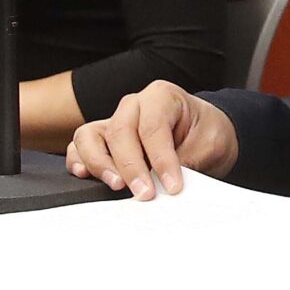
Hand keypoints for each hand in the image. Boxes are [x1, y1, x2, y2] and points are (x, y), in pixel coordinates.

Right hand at [68, 80, 237, 198]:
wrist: (205, 135)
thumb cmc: (206, 134)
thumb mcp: (210, 145)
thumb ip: (187, 161)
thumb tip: (166, 186)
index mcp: (162, 96)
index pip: (153, 127)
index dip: (161, 159)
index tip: (172, 186)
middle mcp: (133, 105)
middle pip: (120, 131)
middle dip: (131, 166)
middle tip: (145, 193)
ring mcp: (114, 121)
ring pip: (90, 136)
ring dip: (99, 163)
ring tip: (116, 185)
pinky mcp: (103, 141)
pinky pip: (80, 147)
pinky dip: (79, 161)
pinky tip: (85, 175)